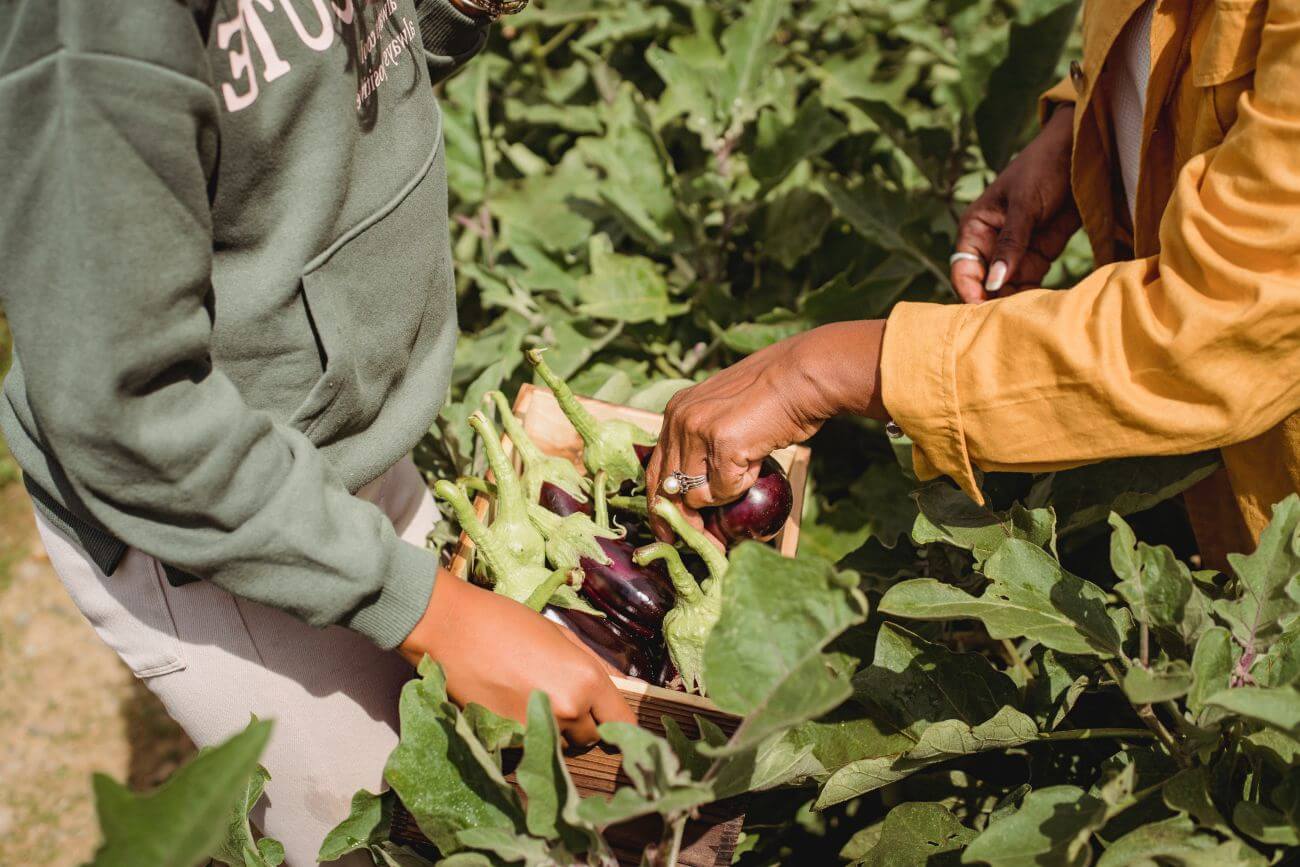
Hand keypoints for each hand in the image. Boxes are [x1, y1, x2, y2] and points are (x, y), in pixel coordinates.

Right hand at [400, 570, 635, 746]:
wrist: (450, 629)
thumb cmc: (506, 622)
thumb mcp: (560, 635)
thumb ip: (592, 665)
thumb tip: (617, 686)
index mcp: (587, 680)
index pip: (623, 722)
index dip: (620, 724)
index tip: (611, 721)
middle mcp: (569, 710)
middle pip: (591, 737)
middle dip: (582, 723)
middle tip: (559, 697)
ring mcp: (538, 729)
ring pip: (561, 746)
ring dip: (555, 731)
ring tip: (530, 699)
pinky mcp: (509, 741)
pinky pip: (532, 747)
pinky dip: (528, 736)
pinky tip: (511, 709)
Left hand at [646, 321, 886, 538]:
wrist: (802, 376)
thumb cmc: (774, 398)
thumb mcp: (725, 415)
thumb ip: (705, 445)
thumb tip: (698, 495)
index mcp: (676, 411)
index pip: (656, 467)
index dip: (661, 504)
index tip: (668, 530)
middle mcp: (679, 418)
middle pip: (667, 487)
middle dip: (680, 521)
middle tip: (695, 543)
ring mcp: (697, 430)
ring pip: (695, 494)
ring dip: (721, 497)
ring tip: (745, 473)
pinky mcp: (721, 444)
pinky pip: (724, 490)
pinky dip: (742, 486)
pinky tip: (756, 461)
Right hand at [952, 104, 1078, 302]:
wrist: (1082, 152)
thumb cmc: (1043, 167)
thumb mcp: (1025, 204)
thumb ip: (1010, 243)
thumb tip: (993, 282)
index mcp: (976, 228)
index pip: (963, 269)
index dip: (970, 291)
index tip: (983, 311)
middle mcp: (990, 244)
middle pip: (984, 284)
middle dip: (994, 301)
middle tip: (1010, 320)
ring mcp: (1015, 251)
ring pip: (1007, 287)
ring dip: (1015, 302)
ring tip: (1028, 316)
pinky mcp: (1039, 255)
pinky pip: (1030, 283)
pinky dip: (1034, 295)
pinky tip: (1041, 306)